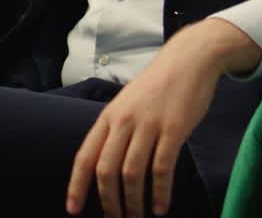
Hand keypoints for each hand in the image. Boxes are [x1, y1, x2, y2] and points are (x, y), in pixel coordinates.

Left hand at [66, 18, 261, 217]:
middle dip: (108, 202)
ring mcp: (148, 125)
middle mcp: (123, 121)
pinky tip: (160, 208)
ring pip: (132, 173)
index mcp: (107, 117)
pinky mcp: (173, 129)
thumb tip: (106, 165)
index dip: (77, 186)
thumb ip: (116, 131)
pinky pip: (162, 167)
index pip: (85, 157)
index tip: (73, 210)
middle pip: (106, 170)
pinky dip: (159, 192)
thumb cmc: (157, 86)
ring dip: (133, 203)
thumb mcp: (127, 105)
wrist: (188, 60)